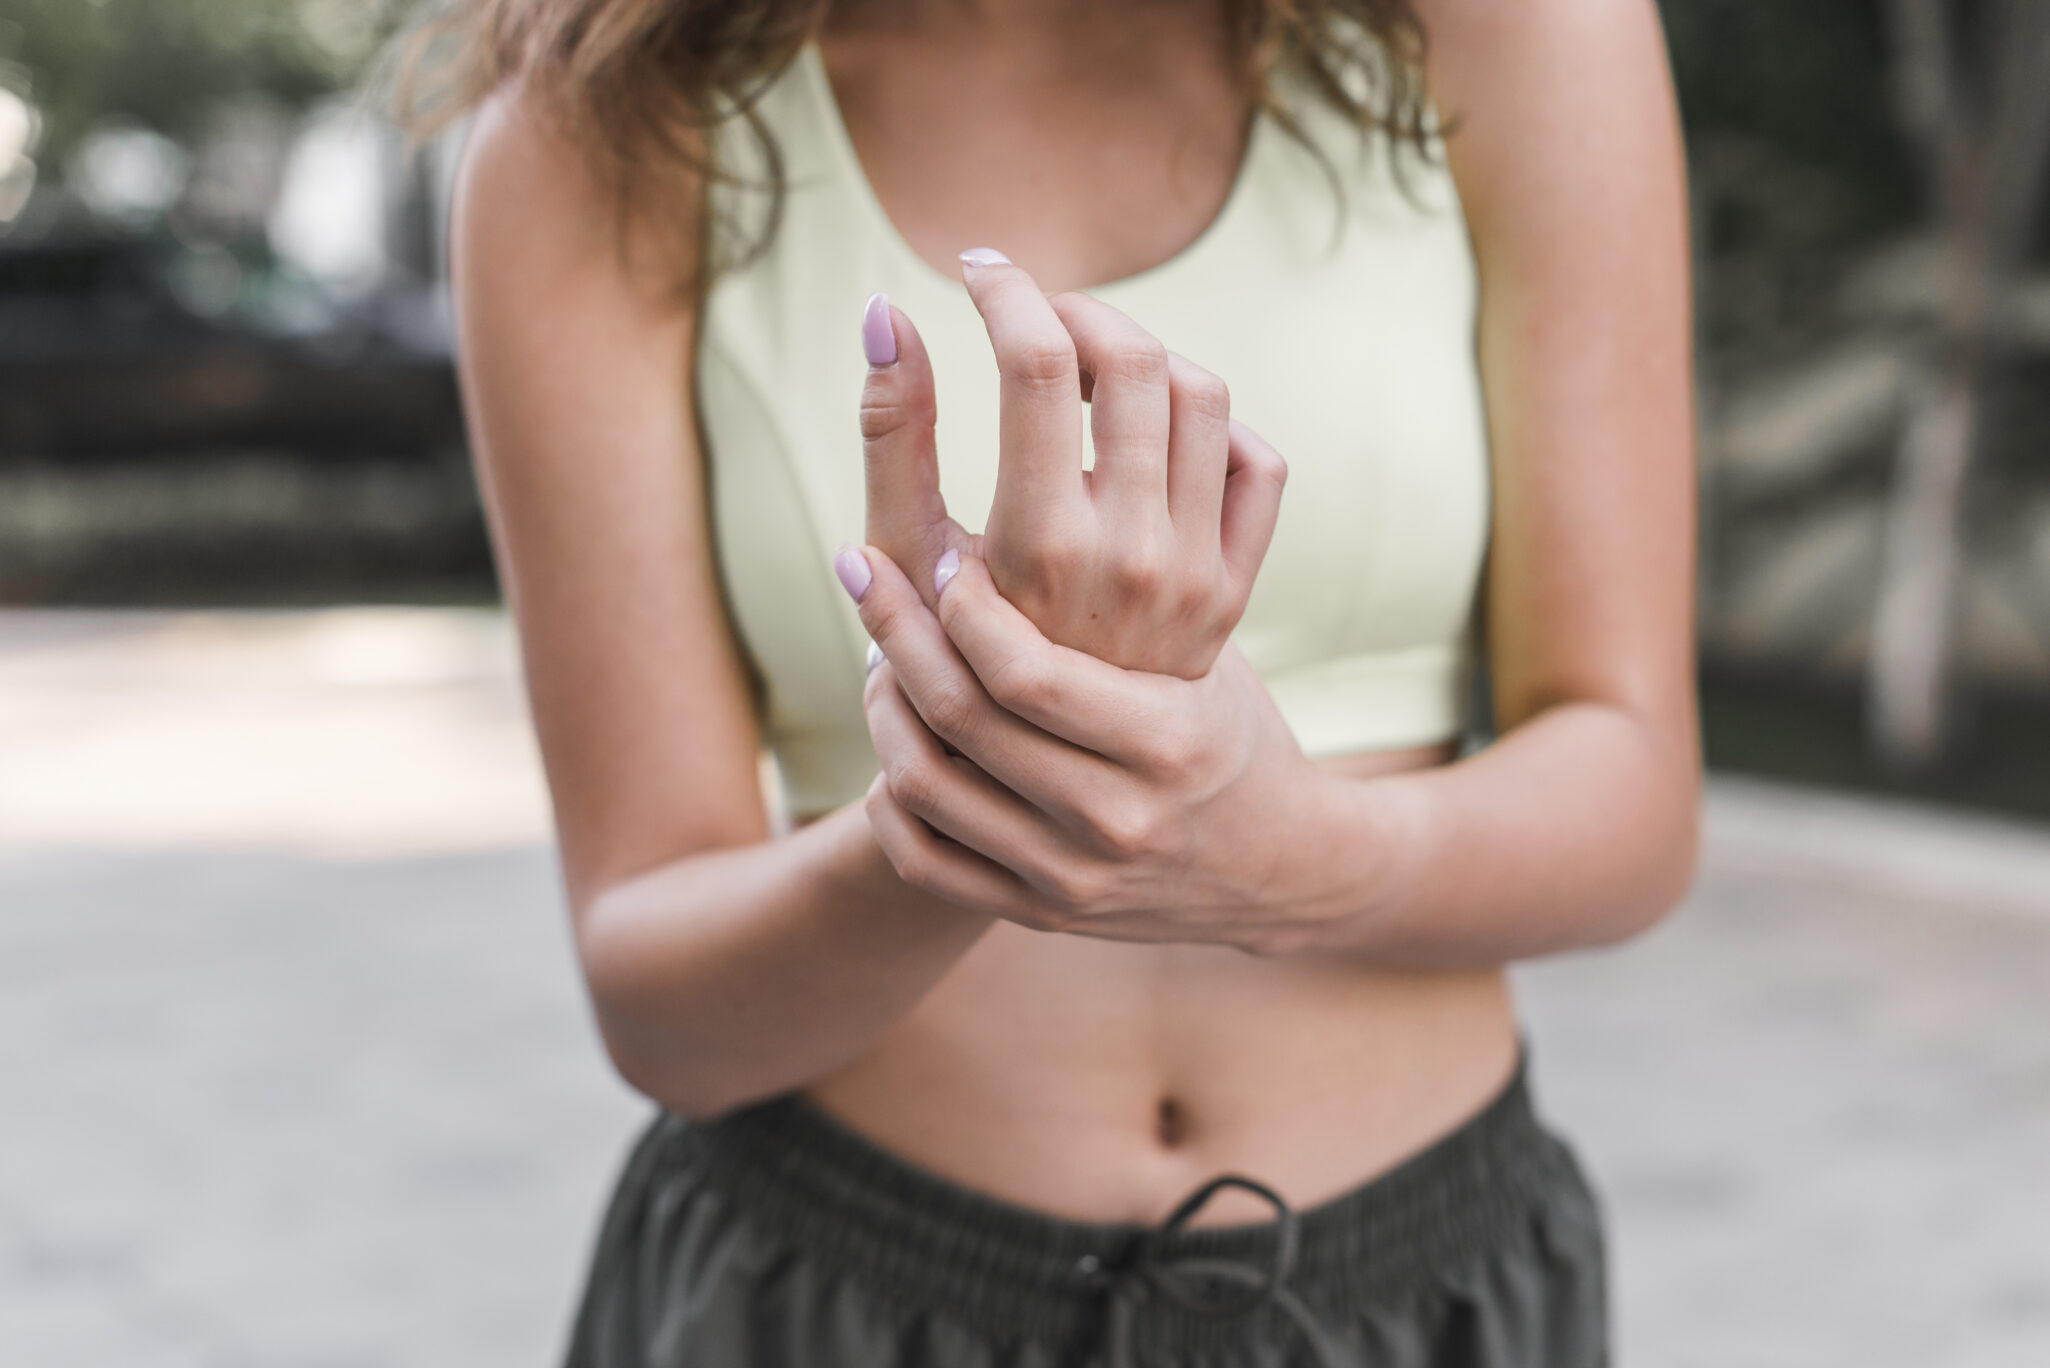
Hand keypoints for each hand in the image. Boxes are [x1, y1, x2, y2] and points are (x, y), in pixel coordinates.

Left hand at [844, 544, 1339, 954]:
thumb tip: (1067, 448)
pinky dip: (889, 797)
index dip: (963, 608)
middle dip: (897, 631)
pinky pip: (922, 860)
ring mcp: (1072, 875)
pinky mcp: (1038, 912)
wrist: (1273, 867)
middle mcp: (1116, 817)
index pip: (1026, 674)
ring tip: (879, 649)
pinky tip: (894, 742)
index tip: (943, 559)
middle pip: (962, 720)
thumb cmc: (1230, 727)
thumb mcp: (1213, 652)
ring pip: (925, 786)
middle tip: (864, 570)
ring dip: (883, 704)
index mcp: (1167, 740)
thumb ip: (1150, 568)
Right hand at [856, 257, 1286, 674]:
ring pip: (1203, 396)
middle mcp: (1132, 557)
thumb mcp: (904, 555)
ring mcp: (1196, 574)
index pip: (1038, 361)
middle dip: (1078, 308)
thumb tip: (883, 310)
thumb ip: (891, 433)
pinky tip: (1154, 436)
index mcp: (1040, 546)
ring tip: (1090, 371)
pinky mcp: (1234, 590)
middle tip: (1036, 316)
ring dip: (1145, 355)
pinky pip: (1255, 465)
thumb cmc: (947, 658)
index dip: (1006, 290)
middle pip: (1135, 359)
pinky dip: (1215, 427)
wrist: (1041, 776)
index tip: (978, 269)